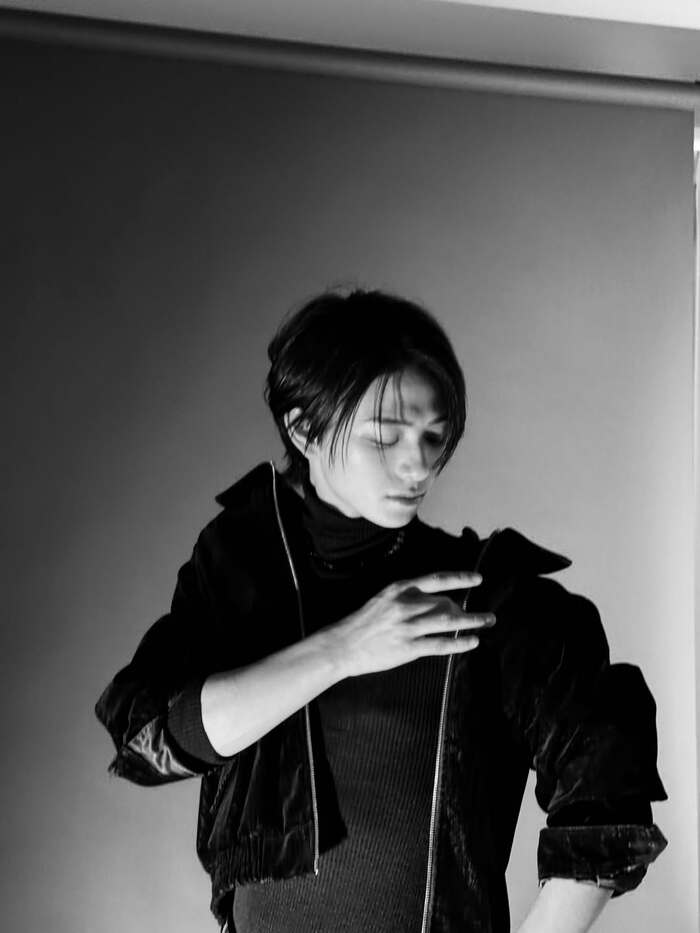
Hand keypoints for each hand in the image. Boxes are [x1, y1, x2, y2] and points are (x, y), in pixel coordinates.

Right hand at [327, 571, 494, 677]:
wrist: (343, 644)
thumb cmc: (364, 622)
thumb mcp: (385, 598)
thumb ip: (408, 596)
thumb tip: (438, 600)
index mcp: (400, 589)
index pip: (437, 579)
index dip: (460, 578)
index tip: (478, 579)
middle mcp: (406, 604)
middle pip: (446, 602)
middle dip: (464, 609)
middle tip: (480, 616)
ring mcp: (408, 627)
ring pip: (448, 621)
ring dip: (472, 621)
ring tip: (487, 621)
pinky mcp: (408, 648)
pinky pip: (441, 644)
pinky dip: (460, 643)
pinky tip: (473, 641)